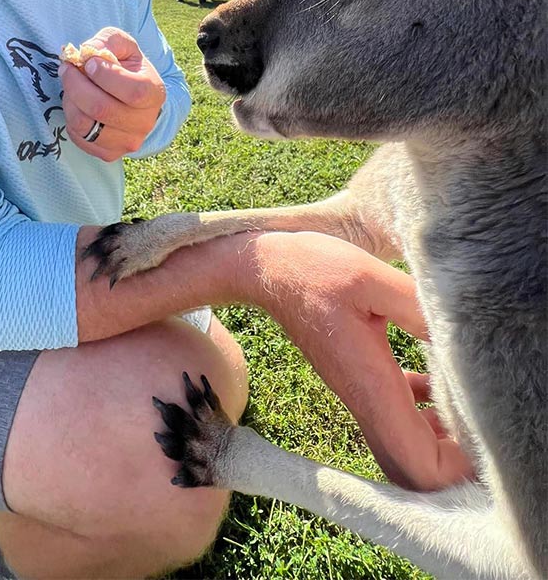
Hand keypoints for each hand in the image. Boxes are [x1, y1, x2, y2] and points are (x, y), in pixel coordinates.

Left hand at [58, 27, 165, 161]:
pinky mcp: (109, 154)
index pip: (133, 91)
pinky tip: (77, 104)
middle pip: (101, 109)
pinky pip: (79, 137)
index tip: (90, 62)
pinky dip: (71, 117)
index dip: (105, 75)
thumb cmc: (127, 68)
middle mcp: (145, 123)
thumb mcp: (124, 45)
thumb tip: (88, 52)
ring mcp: (128, 142)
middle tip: (67, 69)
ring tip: (71, 86)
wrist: (134, 99)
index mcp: (154, 93)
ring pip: (85, 125)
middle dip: (76, 84)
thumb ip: (108, 41)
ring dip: (70, 100)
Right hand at [243, 231, 474, 490]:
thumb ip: (416, 307)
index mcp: (371, 385)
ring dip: (439, 440)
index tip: (476, 430)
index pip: (418, 466)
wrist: (266, 269)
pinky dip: (422, 416)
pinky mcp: (358, 380)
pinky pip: (396, 421)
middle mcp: (364, 400)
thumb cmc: (314, 269)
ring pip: (405, 449)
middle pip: (413, 473)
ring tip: (460, 401)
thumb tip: (455, 338)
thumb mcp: (370, 276)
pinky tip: (431, 380)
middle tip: (474, 421)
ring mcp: (359, 394)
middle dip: (452, 463)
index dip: (455, 466)